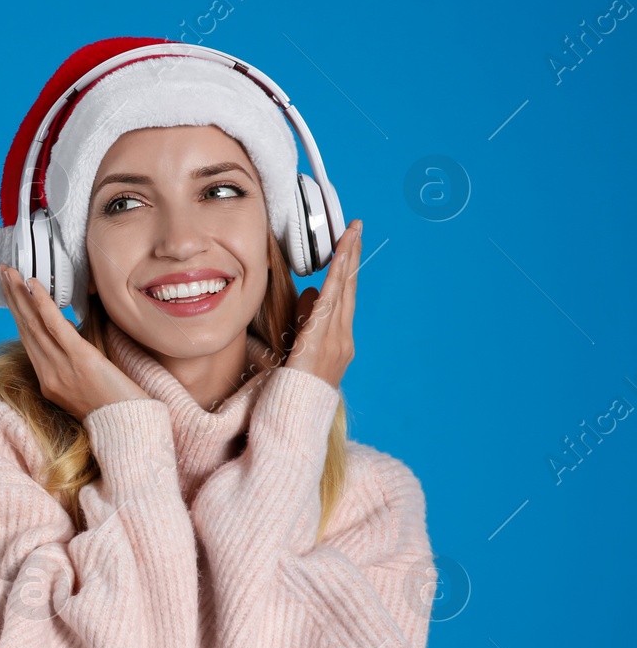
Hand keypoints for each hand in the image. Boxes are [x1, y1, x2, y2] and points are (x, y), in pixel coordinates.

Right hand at [0, 264, 148, 418]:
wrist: (128, 430)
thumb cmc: (116, 412)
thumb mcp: (87, 389)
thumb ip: (74, 365)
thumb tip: (72, 338)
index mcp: (49, 382)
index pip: (28, 340)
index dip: (17, 314)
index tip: (11, 292)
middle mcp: (49, 374)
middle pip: (25, 328)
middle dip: (12, 298)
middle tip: (2, 272)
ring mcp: (61, 367)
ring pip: (34, 324)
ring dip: (19, 294)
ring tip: (9, 272)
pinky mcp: (80, 359)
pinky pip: (56, 326)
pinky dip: (42, 303)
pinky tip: (32, 284)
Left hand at [284, 218, 361, 389]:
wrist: (293, 421)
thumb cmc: (292, 389)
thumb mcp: (299, 349)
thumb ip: (307, 321)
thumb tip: (312, 291)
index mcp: (337, 342)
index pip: (344, 297)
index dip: (347, 269)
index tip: (350, 242)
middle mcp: (342, 341)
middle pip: (348, 290)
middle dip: (352, 257)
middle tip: (355, 227)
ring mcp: (334, 345)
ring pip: (341, 295)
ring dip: (344, 263)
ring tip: (347, 235)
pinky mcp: (319, 347)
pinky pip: (327, 310)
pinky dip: (333, 286)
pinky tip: (334, 266)